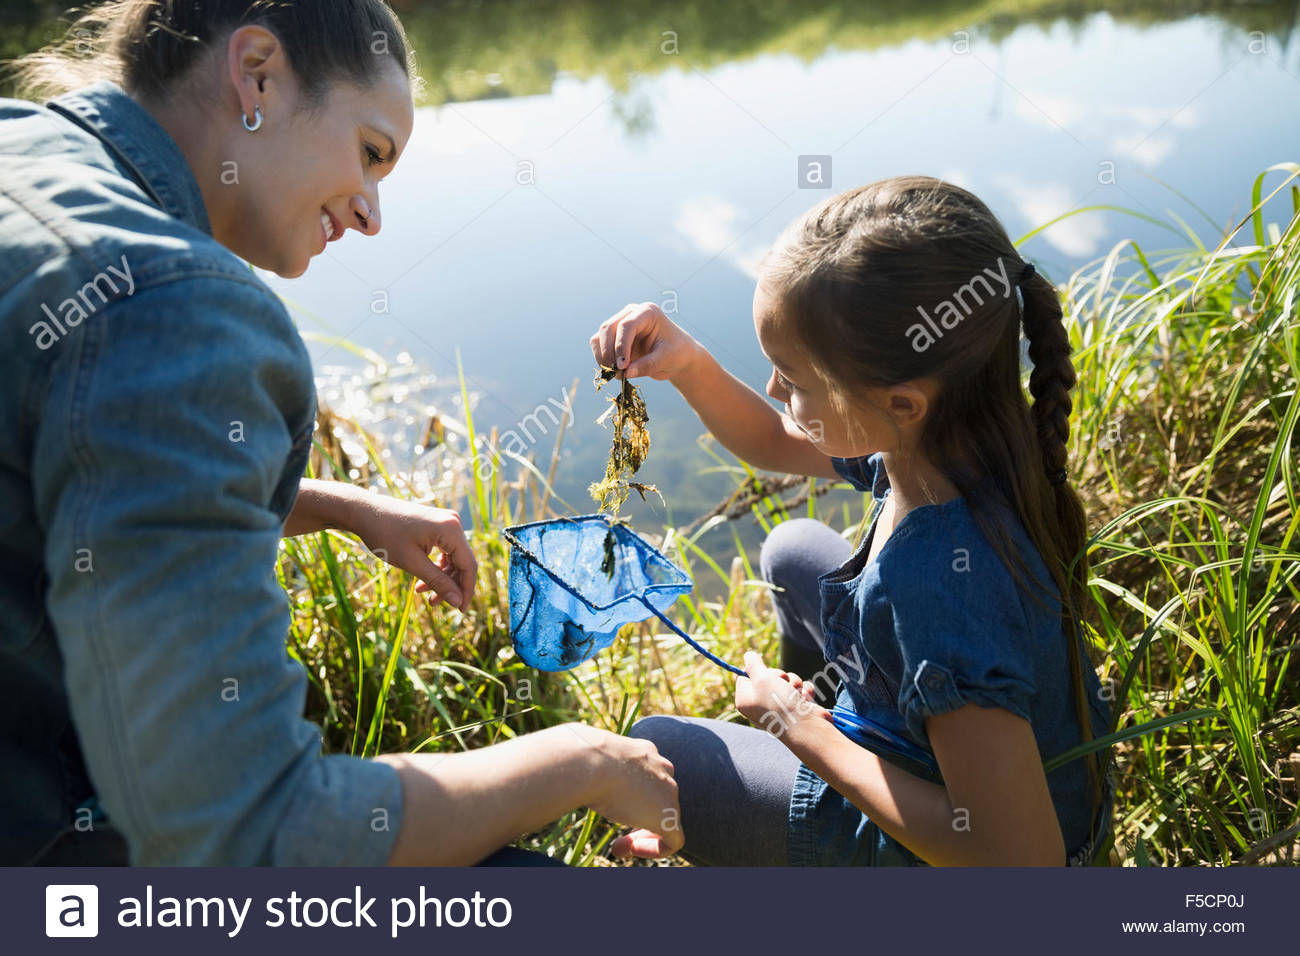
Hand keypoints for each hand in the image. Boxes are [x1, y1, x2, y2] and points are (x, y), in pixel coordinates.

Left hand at [351, 495, 477, 611]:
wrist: (364, 512)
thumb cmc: (386, 535)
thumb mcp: (412, 563)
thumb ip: (438, 582)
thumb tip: (458, 602)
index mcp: (450, 529)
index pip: (468, 565)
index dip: (466, 590)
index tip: (460, 611)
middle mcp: (453, 523)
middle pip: (462, 562)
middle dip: (450, 585)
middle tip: (434, 603)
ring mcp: (446, 523)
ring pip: (453, 558)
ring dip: (441, 578)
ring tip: (422, 592)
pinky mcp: (437, 525)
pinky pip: (445, 551)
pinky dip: (435, 567)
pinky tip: (422, 580)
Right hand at [581, 730, 683, 859]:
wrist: (590, 761)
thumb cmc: (582, 760)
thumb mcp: (590, 762)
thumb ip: (595, 771)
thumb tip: (579, 779)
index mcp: (643, 752)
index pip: (646, 778)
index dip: (631, 799)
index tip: (609, 807)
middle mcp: (661, 768)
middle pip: (658, 798)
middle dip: (638, 819)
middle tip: (617, 836)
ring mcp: (668, 791)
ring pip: (666, 818)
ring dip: (641, 836)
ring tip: (618, 847)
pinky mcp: (669, 816)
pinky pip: (673, 840)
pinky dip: (654, 850)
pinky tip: (629, 850)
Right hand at [590, 302, 700, 382]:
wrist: (676, 356)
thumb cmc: (676, 353)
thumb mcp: (666, 359)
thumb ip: (647, 365)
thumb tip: (626, 373)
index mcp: (647, 312)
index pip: (627, 325)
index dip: (621, 346)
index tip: (623, 367)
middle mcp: (631, 314)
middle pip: (608, 328)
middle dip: (609, 353)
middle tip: (618, 374)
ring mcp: (620, 323)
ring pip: (599, 337)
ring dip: (603, 357)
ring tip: (618, 375)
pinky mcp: (613, 336)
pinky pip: (598, 345)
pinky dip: (602, 359)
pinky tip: (614, 371)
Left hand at [735, 651, 831, 745]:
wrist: (807, 728)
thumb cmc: (780, 703)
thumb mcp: (761, 679)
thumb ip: (753, 664)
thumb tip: (748, 655)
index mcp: (745, 699)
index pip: (744, 676)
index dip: (755, 670)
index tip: (763, 672)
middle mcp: (760, 703)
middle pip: (767, 675)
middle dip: (779, 675)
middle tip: (781, 683)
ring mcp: (779, 706)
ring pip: (786, 681)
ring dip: (794, 683)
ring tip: (796, 693)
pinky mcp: (796, 707)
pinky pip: (799, 689)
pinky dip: (804, 691)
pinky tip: (805, 699)